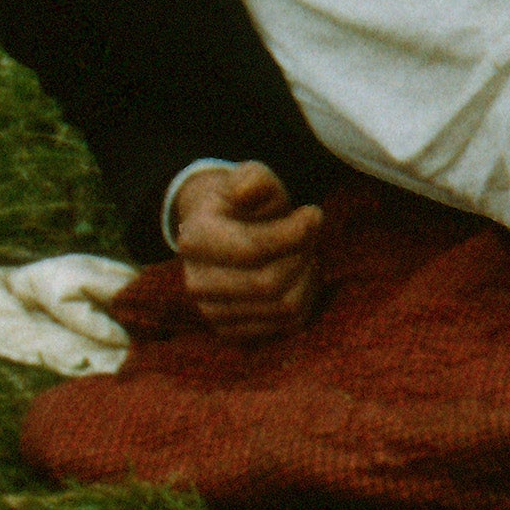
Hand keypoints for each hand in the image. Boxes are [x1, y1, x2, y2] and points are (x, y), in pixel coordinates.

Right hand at [170, 161, 324, 339]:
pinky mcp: (234, 330)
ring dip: (306, 277)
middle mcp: (197, 282)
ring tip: (303, 254)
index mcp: (196, 240)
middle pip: (270, 283)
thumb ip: (254, 180)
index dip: (294, 233)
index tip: (314, 213)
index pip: (252, 250)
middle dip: (301, 256)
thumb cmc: (245, 204)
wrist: (225, 231)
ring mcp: (213, 311)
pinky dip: (304, 298)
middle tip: (309, 236)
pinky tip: (297, 276)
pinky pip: (287, 325)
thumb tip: (246, 190)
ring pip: (284, 306)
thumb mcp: (251, 179)